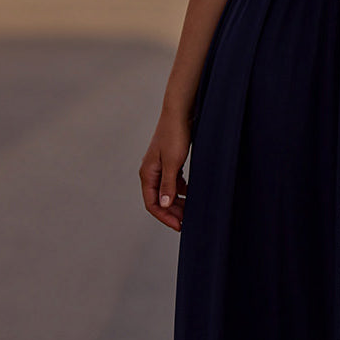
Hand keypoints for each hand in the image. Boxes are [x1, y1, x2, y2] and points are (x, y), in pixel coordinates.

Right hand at [140, 109, 191, 231]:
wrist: (179, 112)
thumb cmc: (175, 134)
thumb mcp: (173, 163)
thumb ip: (168, 185)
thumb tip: (163, 205)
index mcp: (148, 174)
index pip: (152, 204)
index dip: (165, 217)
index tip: (180, 226)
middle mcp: (151, 172)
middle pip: (159, 200)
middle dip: (173, 212)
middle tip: (188, 222)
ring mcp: (160, 167)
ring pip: (167, 191)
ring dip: (178, 202)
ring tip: (191, 210)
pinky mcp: (169, 161)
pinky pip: (173, 182)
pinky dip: (182, 190)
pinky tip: (192, 193)